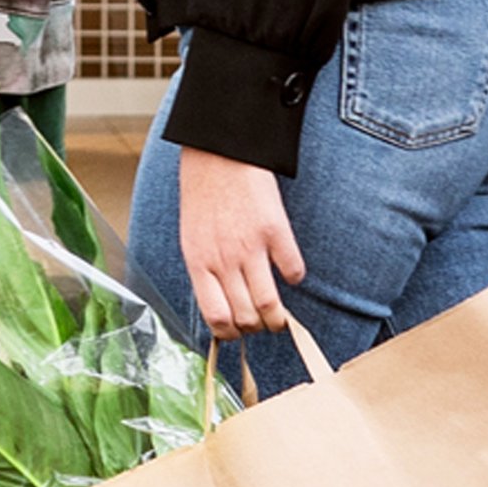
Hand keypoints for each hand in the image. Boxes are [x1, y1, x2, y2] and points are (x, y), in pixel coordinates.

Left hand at [179, 148, 306, 338]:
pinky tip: (290, 272)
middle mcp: (224, 260)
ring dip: (278, 318)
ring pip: (270, 305)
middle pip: (246, 318)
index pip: (216, 318)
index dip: (230, 334)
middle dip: (256, 329)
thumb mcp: (192, 237)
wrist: (219, 152)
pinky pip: (293, 270)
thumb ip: (205, 270)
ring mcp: (251, 246)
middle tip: (262, 323)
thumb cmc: (203, 195)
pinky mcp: (276, 230)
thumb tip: (221, 304)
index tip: (238, 332)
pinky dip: (295, 277)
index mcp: (199, 263)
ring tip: (281, 317)